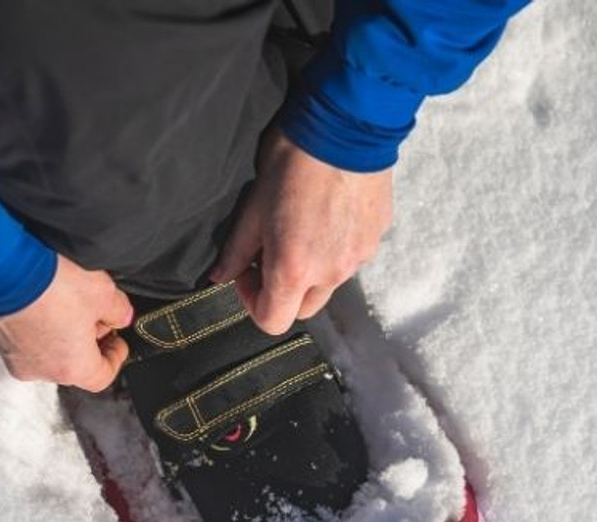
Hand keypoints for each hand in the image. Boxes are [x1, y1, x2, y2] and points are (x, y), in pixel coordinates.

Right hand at [0, 255, 133, 390]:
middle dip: (88, 340)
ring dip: (61, 332)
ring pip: (48, 351)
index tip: (118, 340)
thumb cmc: (50, 284)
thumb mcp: (102, 292)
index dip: (115, 358)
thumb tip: (121, 316)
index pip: (102, 377)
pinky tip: (43, 300)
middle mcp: (41, 370)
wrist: (0, 267)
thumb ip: (119, 310)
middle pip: (73, 363)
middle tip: (94, 314)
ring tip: (67, 302)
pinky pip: (24, 339)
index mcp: (72, 368)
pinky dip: (37, 325)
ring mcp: (15, 357)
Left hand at [210, 129, 392, 333]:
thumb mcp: (252, 206)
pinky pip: (351, 257)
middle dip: (282, 290)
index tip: (246, 272)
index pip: (272, 321)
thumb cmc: (293, 160)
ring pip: (329, 283)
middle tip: (270, 251)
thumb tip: (220, 276)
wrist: (346, 124)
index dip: (251, 302)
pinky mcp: (376, 237)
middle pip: (302, 308)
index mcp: (294, 269)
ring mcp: (358, 257)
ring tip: (301, 226)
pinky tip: (327, 213)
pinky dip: (335, 248)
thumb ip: (236, 250)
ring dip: (311, 269)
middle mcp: (331, 272)